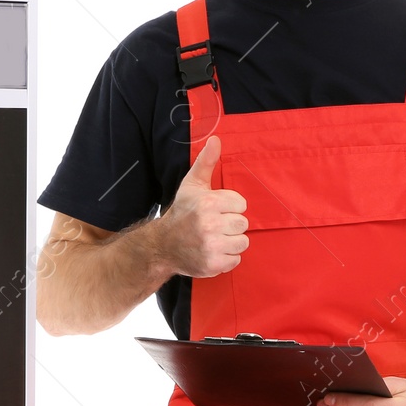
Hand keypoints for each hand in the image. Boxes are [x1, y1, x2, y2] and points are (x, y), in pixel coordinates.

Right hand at [155, 134, 247, 277]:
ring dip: (231, 242)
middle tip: (213, 226)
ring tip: (214, 239)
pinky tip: (212, 252)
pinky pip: (236, 260)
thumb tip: (216, 140)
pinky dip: (226, 258)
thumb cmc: (181, 213)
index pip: (241, 204)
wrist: (162, 245)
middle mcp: (209, 225)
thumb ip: (206, 162)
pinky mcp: (212, 265)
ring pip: (242, 242)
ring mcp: (211, 247)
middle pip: (243, 223)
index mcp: (207, 203)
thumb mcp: (192, 185)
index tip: (214, 210)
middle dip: (230, 224)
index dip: (229, 206)